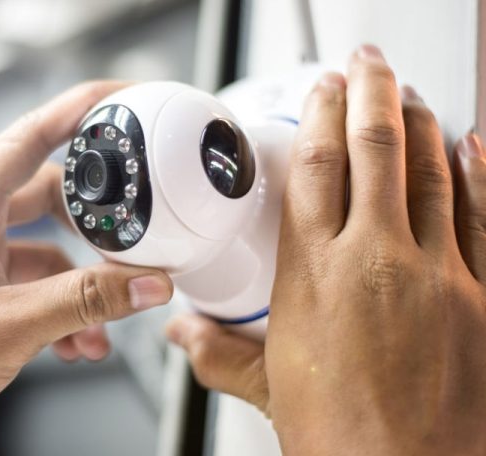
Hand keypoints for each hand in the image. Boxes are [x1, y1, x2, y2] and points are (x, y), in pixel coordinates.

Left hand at [0, 81, 173, 454]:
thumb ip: (88, 301)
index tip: (121, 103)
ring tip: (100, 325)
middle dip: (94, 226)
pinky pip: (24, 278)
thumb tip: (145, 284)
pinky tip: (73, 341)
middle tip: (131, 240)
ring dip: (76, 285)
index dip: (82, 112)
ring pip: (40, 247)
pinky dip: (53, 305)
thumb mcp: (12, 327)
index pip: (32, 136)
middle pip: (46, 194)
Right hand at [166, 45, 485, 454]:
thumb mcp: (267, 387)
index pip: (315, 171)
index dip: (318, 119)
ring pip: (432, 172)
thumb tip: (182, 332)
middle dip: (371, 93)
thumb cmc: (340, 436)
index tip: (319, 91)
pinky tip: (472, 143)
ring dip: (421, 121)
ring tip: (409, 91)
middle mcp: (376, 262)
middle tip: (367, 63)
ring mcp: (437, 274)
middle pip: (376, 151)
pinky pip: (483, 216)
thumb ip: (218, 351)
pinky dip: (479, 172)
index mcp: (316, 276)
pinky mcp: (482, 296)